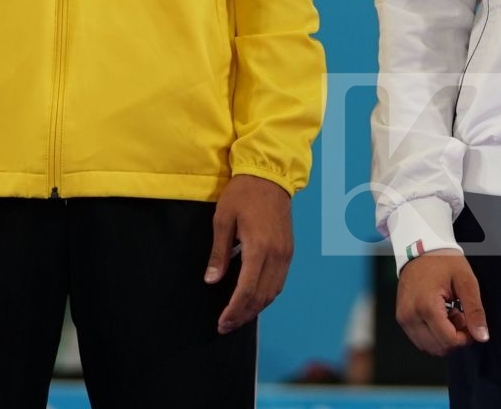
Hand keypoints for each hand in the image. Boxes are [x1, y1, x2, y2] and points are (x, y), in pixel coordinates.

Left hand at [206, 174, 292, 334]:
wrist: (270, 175)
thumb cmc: (243, 194)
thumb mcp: (223, 219)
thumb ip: (219, 253)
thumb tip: (212, 281)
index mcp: (258, 247)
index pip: (246, 290)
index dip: (233, 310)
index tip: (221, 322)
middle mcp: (276, 255)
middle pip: (261, 297)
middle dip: (243, 315)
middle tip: (226, 326)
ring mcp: (285, 253)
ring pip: (273, 292)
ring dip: (256, 308)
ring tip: (238, 317)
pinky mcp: (289, 250)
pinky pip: (279, 281)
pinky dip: (266, 295)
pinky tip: (254, 299)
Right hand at [395, 250, 488, 355]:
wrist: (420, 248)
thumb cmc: (444, 262)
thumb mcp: (466, 281)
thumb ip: (475, 310)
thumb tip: (482, 337)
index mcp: (426, 305)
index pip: (449, 340)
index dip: (465, 338)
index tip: (470, 322)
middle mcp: (410, 316)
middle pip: (438, 347)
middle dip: (454, 338)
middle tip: (460, 315)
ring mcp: (403, 318)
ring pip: (428, 347)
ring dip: (443, 338)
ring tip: (450, 314)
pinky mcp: (401, 318)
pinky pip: (420, 339)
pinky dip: (433, 335)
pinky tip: (440, 316)